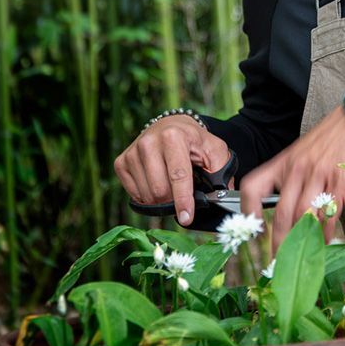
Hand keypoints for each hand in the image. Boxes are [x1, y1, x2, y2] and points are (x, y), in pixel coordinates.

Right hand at [114, 115, 230, 225]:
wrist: (171, 127)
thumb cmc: (194, 142)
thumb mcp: (214, 151)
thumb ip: (221, 173)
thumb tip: (223, 198)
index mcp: (173, 136)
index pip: (178, 176)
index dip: (183, 201)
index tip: (186, 218)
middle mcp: (149, 142)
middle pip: (160, 190)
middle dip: (173, 201)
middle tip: (183, 198)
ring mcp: (132, 152)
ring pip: (146, 195)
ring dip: (161, 200)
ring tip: (171, 188)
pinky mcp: (121, 162)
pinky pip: (134, 194)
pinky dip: (147, 197)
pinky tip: (156, 184)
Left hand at [241, 107, 344, 250]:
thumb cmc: (332, 138)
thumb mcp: (303, 153)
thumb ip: (293, 179)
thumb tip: (285, 214)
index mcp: (284, 162)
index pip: (253, 186)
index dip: (248, 211)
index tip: (252, 233)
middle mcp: (298, 168)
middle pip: (282, 213)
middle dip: (279, 243)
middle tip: (279, 265)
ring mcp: (321, 174)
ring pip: (305, 215)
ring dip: (303, 241)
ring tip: (303, 259)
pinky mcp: (343, 180)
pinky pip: (330, 212)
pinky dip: (326, 232)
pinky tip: (325, 242)